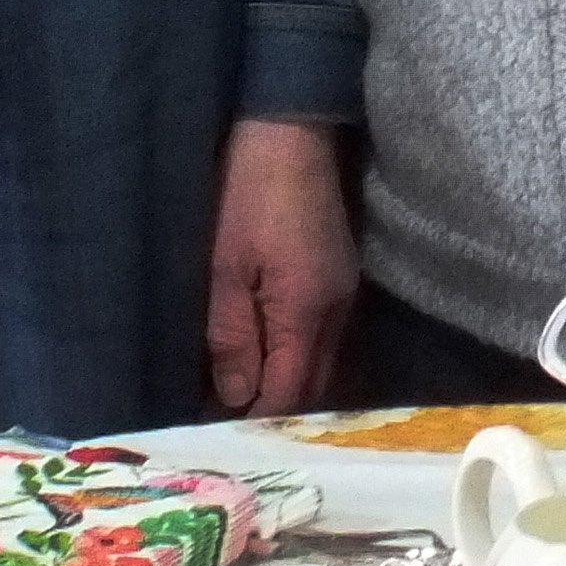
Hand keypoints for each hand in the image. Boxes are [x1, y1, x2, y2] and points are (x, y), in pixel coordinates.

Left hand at [208, 119, 355, 415]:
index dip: (258, 419)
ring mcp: (345, 291)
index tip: (220, 433)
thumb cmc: (249, 196)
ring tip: (243, 394)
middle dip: (276, 409)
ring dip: (288, 383)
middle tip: (228, 421)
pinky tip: (269, 354)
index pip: (290, 392)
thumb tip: (236, 396)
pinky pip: (324, 336)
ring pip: (322, 362)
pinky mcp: (340, 275)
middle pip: (314, 385)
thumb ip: (233, 336)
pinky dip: (298, 356)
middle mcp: (337, 310)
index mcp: (307, 312)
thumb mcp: (225, 268)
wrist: (291, 132)